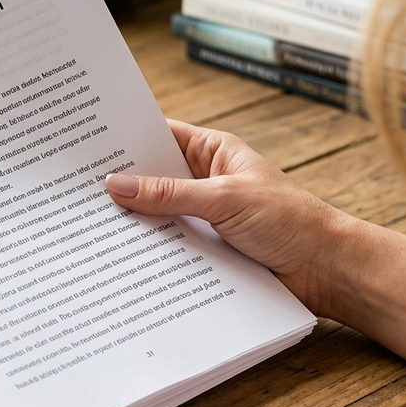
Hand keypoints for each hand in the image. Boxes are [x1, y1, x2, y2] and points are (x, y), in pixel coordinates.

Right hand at [104, 119, 405, 367]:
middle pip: (152, 177)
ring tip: (89, 222)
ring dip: (134, 220)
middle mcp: (206, 181)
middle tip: (77, 187)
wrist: (328, 271)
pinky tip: (121, 253)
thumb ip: (169, 194)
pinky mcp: (206, 248)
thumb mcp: (226, 199)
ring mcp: (204, 216)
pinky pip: (169, 244)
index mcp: (214, 152)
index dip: (126, 137)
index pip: (159, 135)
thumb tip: (118, 184)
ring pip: (157, 213)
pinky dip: (149, 248)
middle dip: (121, 183)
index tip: (87, 142)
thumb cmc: (291, 222)